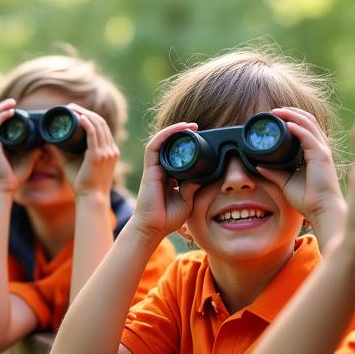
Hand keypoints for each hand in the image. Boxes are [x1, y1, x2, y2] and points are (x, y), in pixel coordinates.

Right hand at [0, 98, 35, 193]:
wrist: (4, 190)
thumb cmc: (12, 178)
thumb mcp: (27, 160)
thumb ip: (33, 150)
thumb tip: (44, 142)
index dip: (1, 113)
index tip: (14, 107)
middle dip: (0, 107)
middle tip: (13, 101)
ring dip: (0, 109)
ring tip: (12, 103)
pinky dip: (0, 118)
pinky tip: (10, 113)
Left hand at [51, 104, 118, 198]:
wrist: (90, 199)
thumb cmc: (82, 183)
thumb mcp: (71, 162)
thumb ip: (60, 150)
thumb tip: (46, 139)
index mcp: (109, 150)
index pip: (101, 127)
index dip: (89, 115)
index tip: (74, 110)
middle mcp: (111, 149)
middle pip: (100, 122)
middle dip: (85, 111)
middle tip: (70, 107)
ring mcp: (107, 152)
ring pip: (98, 126)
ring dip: (85, 114)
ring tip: (71, 109)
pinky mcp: (100, 156)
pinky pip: (95, 136)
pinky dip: (88, 124)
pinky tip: (80, 118)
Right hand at [126, 122, 200, 240]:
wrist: (152, 228)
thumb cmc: (167, 218)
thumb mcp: (187, 201)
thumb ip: (193, 187)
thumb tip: (204, 175)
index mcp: (170, 177)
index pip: (177, 155)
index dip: (188, 145)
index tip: (202, 139)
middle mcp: (161, 170)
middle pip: (169, 145)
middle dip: (182, 134)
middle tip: (198, 128)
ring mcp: (154, 168)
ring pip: (162, 142)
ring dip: (174, 130)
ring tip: (189, 125)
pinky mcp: (149, 169)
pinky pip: (154, 146)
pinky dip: (165, 135)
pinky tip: (177, 129)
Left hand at [256, 107, 345, 247]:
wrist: (322, 210)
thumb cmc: (309, 199)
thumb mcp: (286, 182)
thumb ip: (274, 172)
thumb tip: (258, 165)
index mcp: (314, 152)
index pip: (306, 128)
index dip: (291, 119)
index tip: (274, 117)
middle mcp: (320, 148)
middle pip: (308, 121)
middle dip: (290, 112)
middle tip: (273, 111)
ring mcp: (322, 150)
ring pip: (309, 124)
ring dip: (292, 115)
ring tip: (276, 112)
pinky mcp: (321, 156)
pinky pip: (309, 137)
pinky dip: (298, 128)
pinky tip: (287, 124)